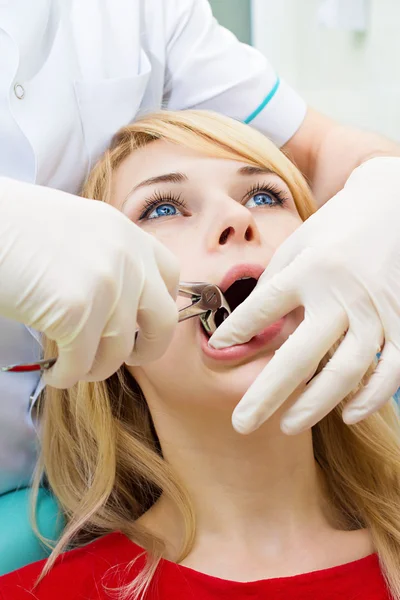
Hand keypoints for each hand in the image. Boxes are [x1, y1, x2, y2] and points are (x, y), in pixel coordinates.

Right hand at [0, 178, 178, 387]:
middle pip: (163, 320)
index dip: (162, 305)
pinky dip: (68, 376)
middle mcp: (126, 257)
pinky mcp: (76, 311)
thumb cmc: (15, 228)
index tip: (145, 324)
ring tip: (74, 367)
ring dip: (96, 367)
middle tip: (128, 358)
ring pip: (118, 351)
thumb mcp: (78, 230)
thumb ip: (109, 259)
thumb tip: (123, 304)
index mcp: (127, 233)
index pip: (170, 275)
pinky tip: (56, 373)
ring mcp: (106, 284)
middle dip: (149, 349)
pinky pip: (82, 363)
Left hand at [209, 157, 399, 434]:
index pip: (265, 307)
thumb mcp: (298, 246)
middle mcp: (342, 294)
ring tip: (287, 424)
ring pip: (345, 372)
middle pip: (300, 356)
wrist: (393, 206)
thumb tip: (251, 329)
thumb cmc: (337, 229)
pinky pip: (390, 371)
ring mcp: (376, 312)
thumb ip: (276, 287)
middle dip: (268, 395)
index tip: (217, 350)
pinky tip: (347, 414)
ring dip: (314, 405)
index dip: (239, 330)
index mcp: (310, 270)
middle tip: (242, 423)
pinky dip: (369, 397)